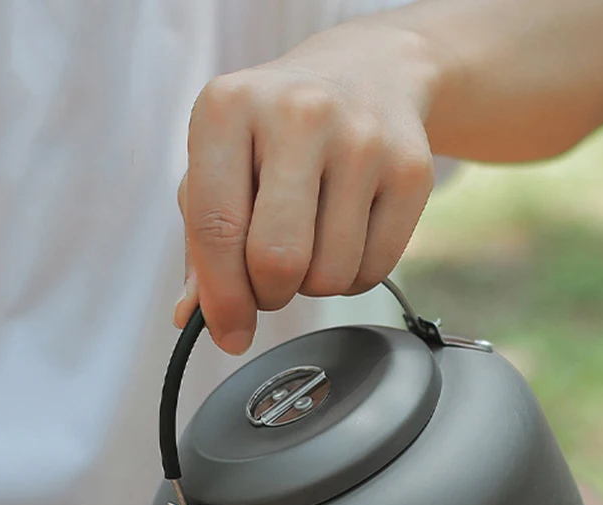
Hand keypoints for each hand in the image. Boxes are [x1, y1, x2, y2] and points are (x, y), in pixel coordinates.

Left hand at [175, 24, 436, 353]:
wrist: (368, 73)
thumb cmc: (276, 132)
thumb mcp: (222, 166)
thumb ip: (201, 242)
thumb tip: (191, 316)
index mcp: (228, 108)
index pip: (216, 228)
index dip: (222, 299)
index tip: (229, 334)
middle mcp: (298, 114)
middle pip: (277, 260)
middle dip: (269, 295)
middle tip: (269, 283)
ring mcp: (363, 139)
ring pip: (329, 276)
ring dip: (312, 285)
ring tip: (309, 244)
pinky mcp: (411, 169)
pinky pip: (373, 271)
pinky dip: (352, 276)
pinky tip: (344, 238)